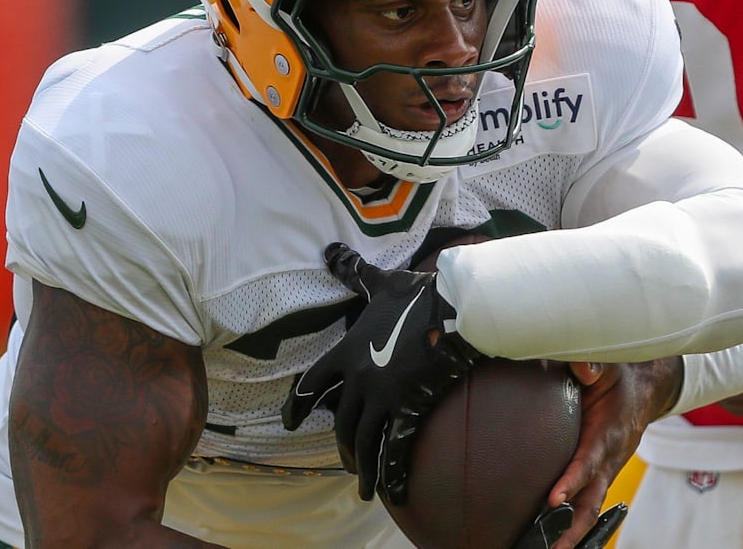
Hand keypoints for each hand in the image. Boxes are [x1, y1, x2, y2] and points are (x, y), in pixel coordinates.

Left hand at [281, 243, 480, 502]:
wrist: (455, 309)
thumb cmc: (419, 294)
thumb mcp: (382, 282)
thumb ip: (354, 272)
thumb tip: (331, 250)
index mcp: (347, 351)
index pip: (311, 384)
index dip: (296, 405)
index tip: (288, 424)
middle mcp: (359, 377)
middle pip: (339, 421)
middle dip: (342, 445)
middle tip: (346, 461)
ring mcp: (383, 395)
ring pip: (364, 440)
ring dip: (363, 466)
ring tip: (366, 486)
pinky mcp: (410, 407)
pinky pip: (396, 448)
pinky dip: (393, 473)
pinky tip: (395, 492)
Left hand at [526, 359, 676, 548]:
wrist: (647, 390)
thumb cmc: (622, 378)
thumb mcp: (610, 366)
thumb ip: (593, 366)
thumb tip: (580, 366)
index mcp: (609, 434)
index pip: (589, 461)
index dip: (573, 481)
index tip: (554, 499)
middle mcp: (610, 458)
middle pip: (592, 500)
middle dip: (573, 527)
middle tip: (551, 547)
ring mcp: (607, 470)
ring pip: (590, 508)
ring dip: (572, 533)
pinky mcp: (601, 475)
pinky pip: (588, 502)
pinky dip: (573, 523)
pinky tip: (554, 538)